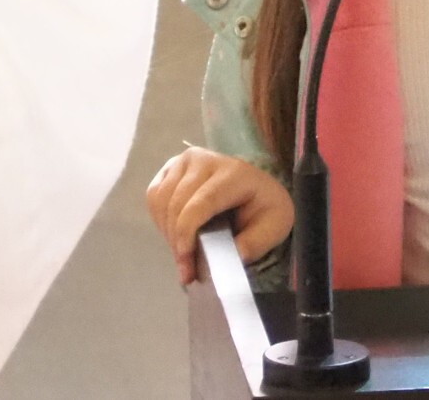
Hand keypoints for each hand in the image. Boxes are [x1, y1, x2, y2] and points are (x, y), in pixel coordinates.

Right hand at [146, 146, 293, 285]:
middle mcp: (205, 160)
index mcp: (234, 173)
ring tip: (183, 252)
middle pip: (176, 205)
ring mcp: (185, 161)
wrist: (256, 189)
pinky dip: (160, 220)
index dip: (187, 235)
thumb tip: (228, 260)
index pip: (200, 204)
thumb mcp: (274, 226)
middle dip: (177, 243)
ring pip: (161, 201)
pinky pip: (154, 196)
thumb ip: (253, 244)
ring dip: (168, 233)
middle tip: (186, 270)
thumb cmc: (264, 207)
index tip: (186, 265)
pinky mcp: (171, 167)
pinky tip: (176, 233)